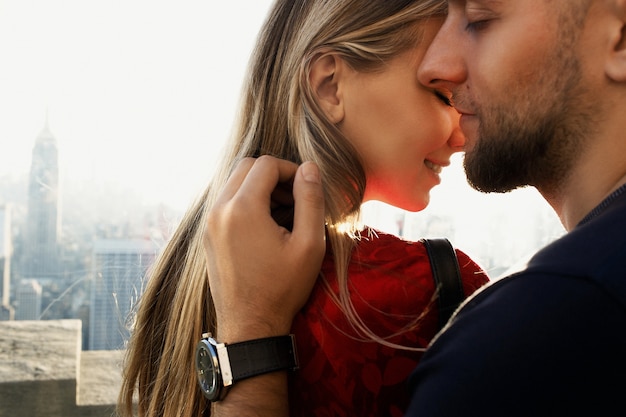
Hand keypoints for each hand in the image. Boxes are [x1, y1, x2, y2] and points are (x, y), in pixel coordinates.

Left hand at [204, 156, 325, 341]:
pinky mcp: (207, 235)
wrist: (250, 325)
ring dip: (258, 187)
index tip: (306, 189)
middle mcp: (219, 210)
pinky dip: (245, 201)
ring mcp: (209, 223)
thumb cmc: (282, 288)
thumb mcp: (308, 245)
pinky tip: (264, 226)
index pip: (266, 164)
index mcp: (242, 208)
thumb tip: (309, 168)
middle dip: (273, 175)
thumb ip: (311, 200)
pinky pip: (225, 202)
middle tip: (293, 199)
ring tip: (281, 213)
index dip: (291, 170)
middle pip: (245, 166)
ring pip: (233, 182)